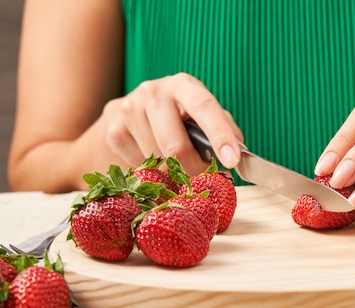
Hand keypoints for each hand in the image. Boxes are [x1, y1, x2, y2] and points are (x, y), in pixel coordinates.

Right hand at [102, 73, 243, 174]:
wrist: (133, 113)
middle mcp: (154, 91)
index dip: (220, 135)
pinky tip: (151, 155)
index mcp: (184, 85)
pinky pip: (138, 164)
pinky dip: (150, 169)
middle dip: (192, 169)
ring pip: (157, 160)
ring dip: (170, 170)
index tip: (232, 160)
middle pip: (176, 146)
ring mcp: (129, 108)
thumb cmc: (179, 117)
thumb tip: (240, 153)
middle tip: (200, 174)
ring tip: (172, 159)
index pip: (205, 107)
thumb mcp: (204, 116)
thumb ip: (224, 129)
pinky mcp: (113, 129)